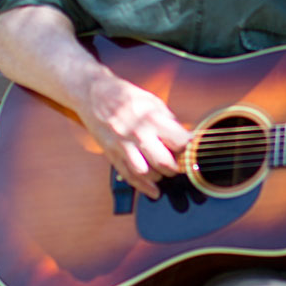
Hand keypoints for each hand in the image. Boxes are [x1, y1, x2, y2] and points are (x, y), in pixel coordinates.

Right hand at [0, 5, 188, 198]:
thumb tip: (184, 137)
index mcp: (151, 117)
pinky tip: (153, 192)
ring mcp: (122, 145)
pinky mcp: (111, 153)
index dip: (188, 148)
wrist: (93, 94)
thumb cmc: (125, 96)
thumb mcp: (152, 101)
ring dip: (159, 177)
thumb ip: (168, 121)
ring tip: (164, 173)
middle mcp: (137, 133)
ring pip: (145, 172)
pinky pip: (128, 175)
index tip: (191, 150)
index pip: (178, 141)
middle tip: (179, 165)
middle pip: (163, 161)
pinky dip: (142, 187)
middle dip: (176, 168)